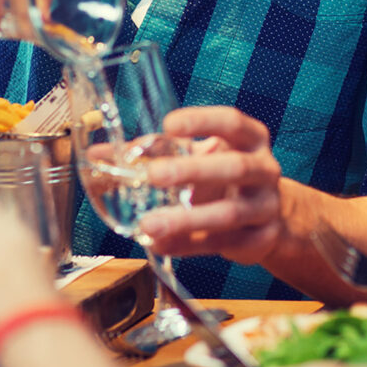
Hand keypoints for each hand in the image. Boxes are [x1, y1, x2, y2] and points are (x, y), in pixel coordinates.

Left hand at [139, 106, 281, 264]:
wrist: (268, 216)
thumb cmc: (223, 175)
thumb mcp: (198, 155)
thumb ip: (155, 152)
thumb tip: (99, 153)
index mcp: (251, 138)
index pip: (231, 122)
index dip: (202, 121)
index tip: (169, 125)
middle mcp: (265, 169)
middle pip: (234, 167)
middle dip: (193, 171)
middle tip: (154, 174)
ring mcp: (266, 206)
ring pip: (229, 213)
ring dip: (186, 219)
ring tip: (149, 224)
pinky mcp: (261, 240)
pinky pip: (222, 244)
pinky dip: (188, 245)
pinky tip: (161, 244)